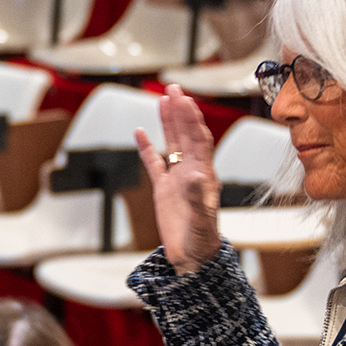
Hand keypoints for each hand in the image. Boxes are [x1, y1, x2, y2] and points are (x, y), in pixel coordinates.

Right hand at [134, 85, 221, 273]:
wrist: (193, 258)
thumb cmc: (201, 241)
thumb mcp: (200, 221)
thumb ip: (197, 198)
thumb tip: (193, 176)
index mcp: (204, 175)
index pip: (199, 140)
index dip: (192, 120)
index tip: (184, 100)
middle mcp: (192, 172)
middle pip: (186, 134)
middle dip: (181, 111)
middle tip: (173, 88)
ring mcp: (177, 179)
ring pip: (172, 143)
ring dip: (168, 122)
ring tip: (162, 99)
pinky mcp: (163, 189)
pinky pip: (154, 163)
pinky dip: (147, 148)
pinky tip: (140, 132)